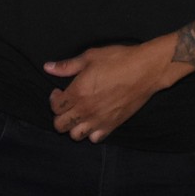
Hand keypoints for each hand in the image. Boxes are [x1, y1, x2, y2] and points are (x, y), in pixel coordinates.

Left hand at [45, 36, 180, 142]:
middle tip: (67, 104)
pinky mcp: (113, 125)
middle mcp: (86, 110)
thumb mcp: (90, 57)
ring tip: (79, 114)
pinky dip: (91, 133)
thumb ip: (67, 66)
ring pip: (75, 135)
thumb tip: (48, 67)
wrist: (146, 70)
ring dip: (73, 126)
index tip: (59, 91)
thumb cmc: (119, 60)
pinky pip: (95, 138)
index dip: (54, 99)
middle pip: (60, 125)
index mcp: (78, 92)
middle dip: (59, 115)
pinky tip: (94, 120)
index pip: (55, 107)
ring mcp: (99, 120)